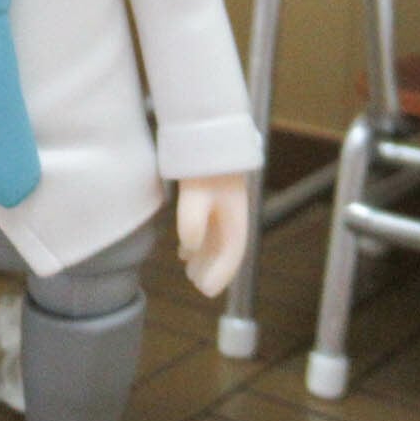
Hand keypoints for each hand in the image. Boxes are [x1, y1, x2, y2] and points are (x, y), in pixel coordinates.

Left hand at [175, 172, 250, 296]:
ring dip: (205, 255)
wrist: (206, 129)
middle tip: (196, 285)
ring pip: (217, 238)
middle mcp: (233, 213)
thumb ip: (192, 220)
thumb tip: (189, 246)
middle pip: (226, 248)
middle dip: (213, 268)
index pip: (232, 253)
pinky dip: (199, 241)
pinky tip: (183, 248)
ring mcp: (223, 205)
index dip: (221, 275)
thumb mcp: (196, 192)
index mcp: (236, 216)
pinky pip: (209, 226)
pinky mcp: (211, 196)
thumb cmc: (203, 162)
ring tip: (188, 269)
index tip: (206, 291)